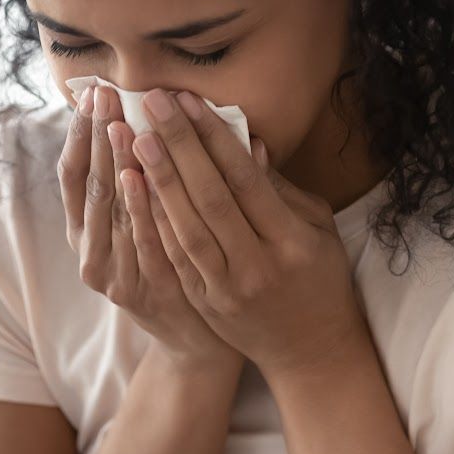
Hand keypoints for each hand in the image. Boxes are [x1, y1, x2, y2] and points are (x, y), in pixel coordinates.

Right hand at [59, 83, 243, 377]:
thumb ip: (155, 173)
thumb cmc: (180, 265)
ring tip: (118, 124)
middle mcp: (90, 250)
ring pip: (109, 211)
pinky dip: (137, 209)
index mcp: (87, 229)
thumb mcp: (157, 218)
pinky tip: (137, 177)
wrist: (198, 338)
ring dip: (113, 164)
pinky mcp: (135, 293)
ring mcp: (110, 274)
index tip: (91, 92)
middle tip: (103, 95)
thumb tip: (172, 110)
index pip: (73, 171)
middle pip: (88, 184)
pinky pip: (136, 241)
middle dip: (96, 136)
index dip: (80, 132)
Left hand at [128, 87, 371, 381]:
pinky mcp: (204, 302)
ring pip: (186, 228)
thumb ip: (280, 189)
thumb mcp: (316, 228)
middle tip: (152, 105)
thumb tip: (246, 143)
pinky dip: (154, 220)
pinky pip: (174, 256)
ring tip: (134, 138)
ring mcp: (227, 289)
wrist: (311, 351)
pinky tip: (134, 188)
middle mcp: (258, 266)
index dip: (215, 139)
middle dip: (178, 146)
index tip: (190, 101)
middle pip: (210, 198)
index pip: (245, 181)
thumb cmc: (319, 277)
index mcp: (292, 241)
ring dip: (156, 180)